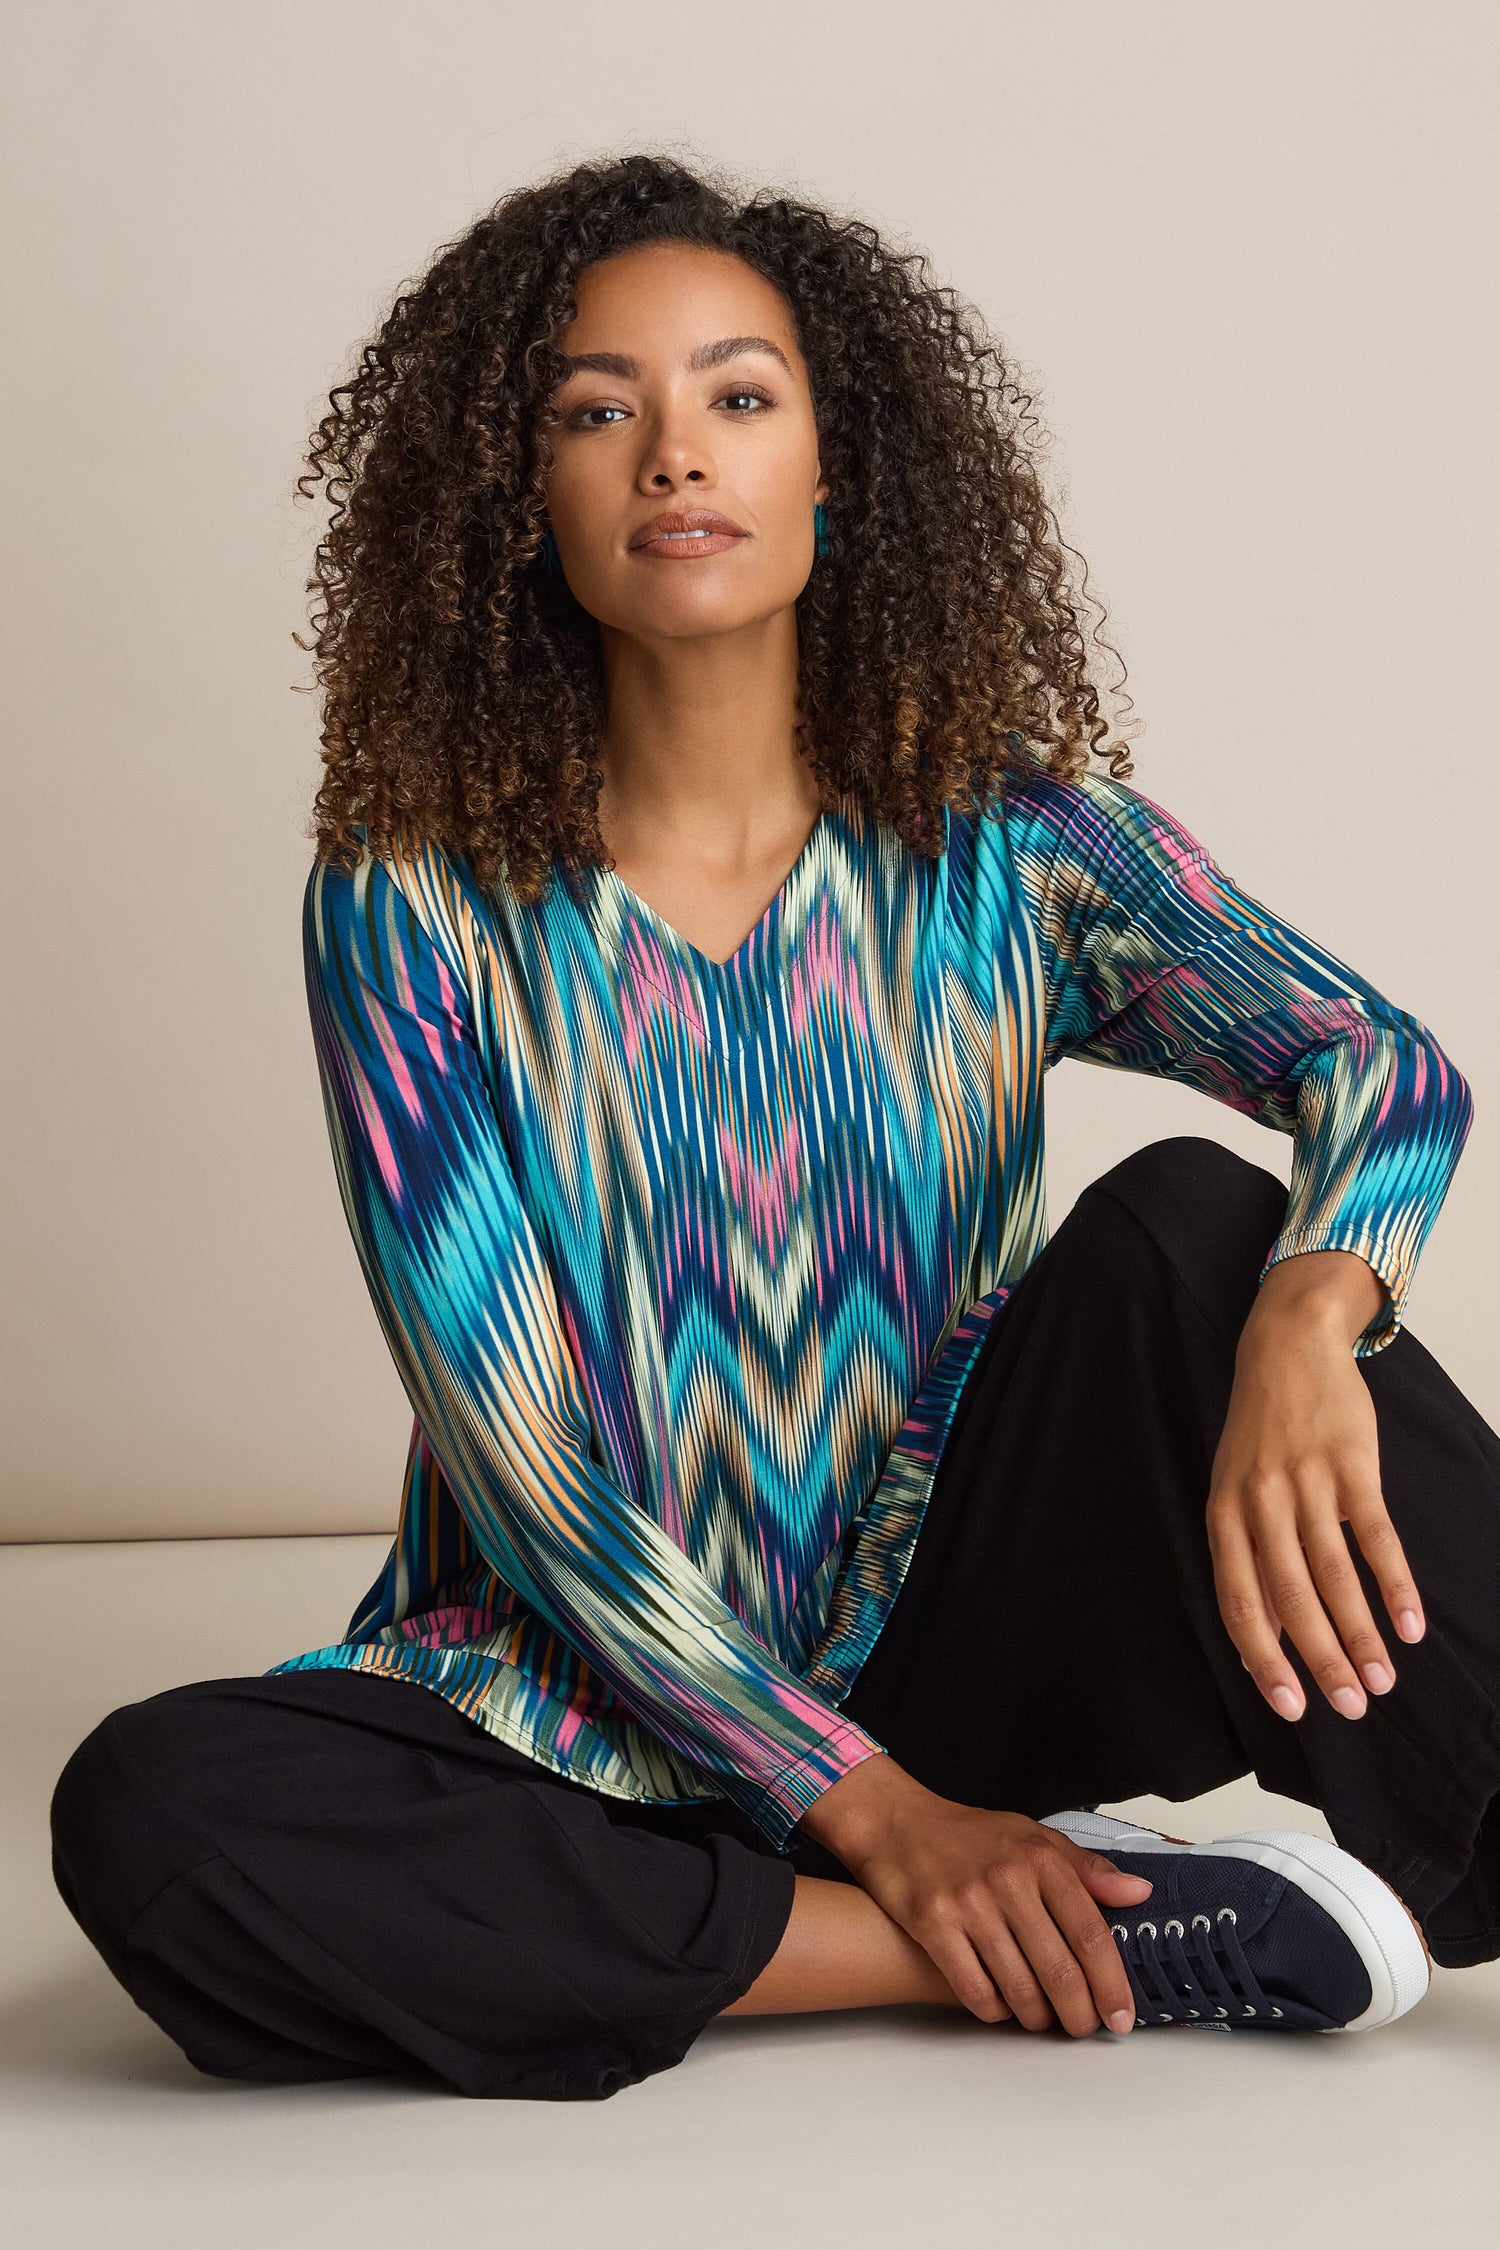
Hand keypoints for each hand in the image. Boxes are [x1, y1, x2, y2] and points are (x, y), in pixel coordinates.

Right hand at [798, 1753, 1153, 2034]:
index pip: (1091, 1934)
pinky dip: (994, 2010)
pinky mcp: (933, 1925)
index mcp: (1040, 1859)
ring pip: (1019, 1988)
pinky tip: (1000, 2006)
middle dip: (1078, 2014)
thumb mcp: (1033, 1838)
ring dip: (1037, 2017)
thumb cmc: (969, 1836)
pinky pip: (974, 1990)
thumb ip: (1086, 1870)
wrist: (898, 1823)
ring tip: (1042, 2018)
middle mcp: (1008, 1880)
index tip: (1121, 2015)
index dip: (1112, 1983)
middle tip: (1083, 2027)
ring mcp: (969, 1904)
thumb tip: (1138, 1892)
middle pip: (1060, 1970)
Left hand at [1207, 1250, 1426, 1722]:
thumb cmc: (1259, 1432)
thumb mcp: (1235, 1490)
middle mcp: (1260, 1502)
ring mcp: (1307, 1482)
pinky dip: (1394, 1583)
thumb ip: (1250, 1558)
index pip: (1237, 1600)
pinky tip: (1410, 1624)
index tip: (1290, 1705)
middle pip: (1291, 1596)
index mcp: (1223, 1514)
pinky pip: (1375, 1535)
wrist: (1285, 1346)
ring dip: (1362, 1633)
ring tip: (1382, 1682)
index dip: (1262, 1657)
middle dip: (1321, 1659)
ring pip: (1334, 1574)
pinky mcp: (1351, 1465)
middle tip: (1350, 1708)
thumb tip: (1267, 1635)